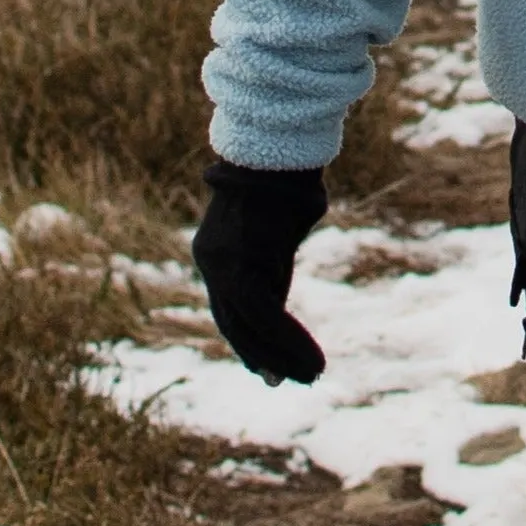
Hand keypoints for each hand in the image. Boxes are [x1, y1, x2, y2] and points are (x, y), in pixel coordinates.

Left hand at [193, 160, 328, 381]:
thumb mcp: (276, 221)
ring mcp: (225, 268)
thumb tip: (283, 277)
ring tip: (310, 375)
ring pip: (252, 328)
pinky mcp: (242, 271)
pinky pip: (268, 321)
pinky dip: (292, 344)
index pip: (228, 306)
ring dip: (283, 356)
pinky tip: (313, 362)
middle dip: (263, 355)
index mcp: (214, 250)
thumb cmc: (284, 173)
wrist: (275, 146)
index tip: (266, 364)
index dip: (248, 338)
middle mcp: (212, 263)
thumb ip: (272, 254)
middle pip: (235, 324)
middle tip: (283, 380)